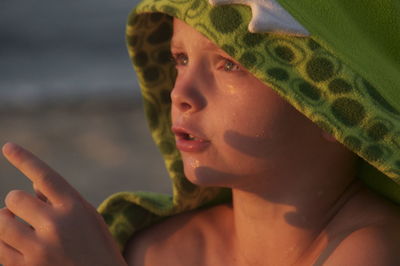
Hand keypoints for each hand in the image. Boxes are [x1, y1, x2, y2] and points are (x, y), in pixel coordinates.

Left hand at [0, 143, 126, 265]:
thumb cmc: (97, 250)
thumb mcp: (89, 220)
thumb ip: (64, 201)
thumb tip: (33, 183)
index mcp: (76, 208)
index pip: (46, 176)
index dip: (25, 159)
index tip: (8, 146)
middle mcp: (57, 225)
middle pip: (15, 199)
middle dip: (17, 205)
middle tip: (27, 215)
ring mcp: (39, 249)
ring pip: (1, 222)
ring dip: (6, 223)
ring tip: (19, 231)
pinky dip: (2, 243)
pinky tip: (16, 245)